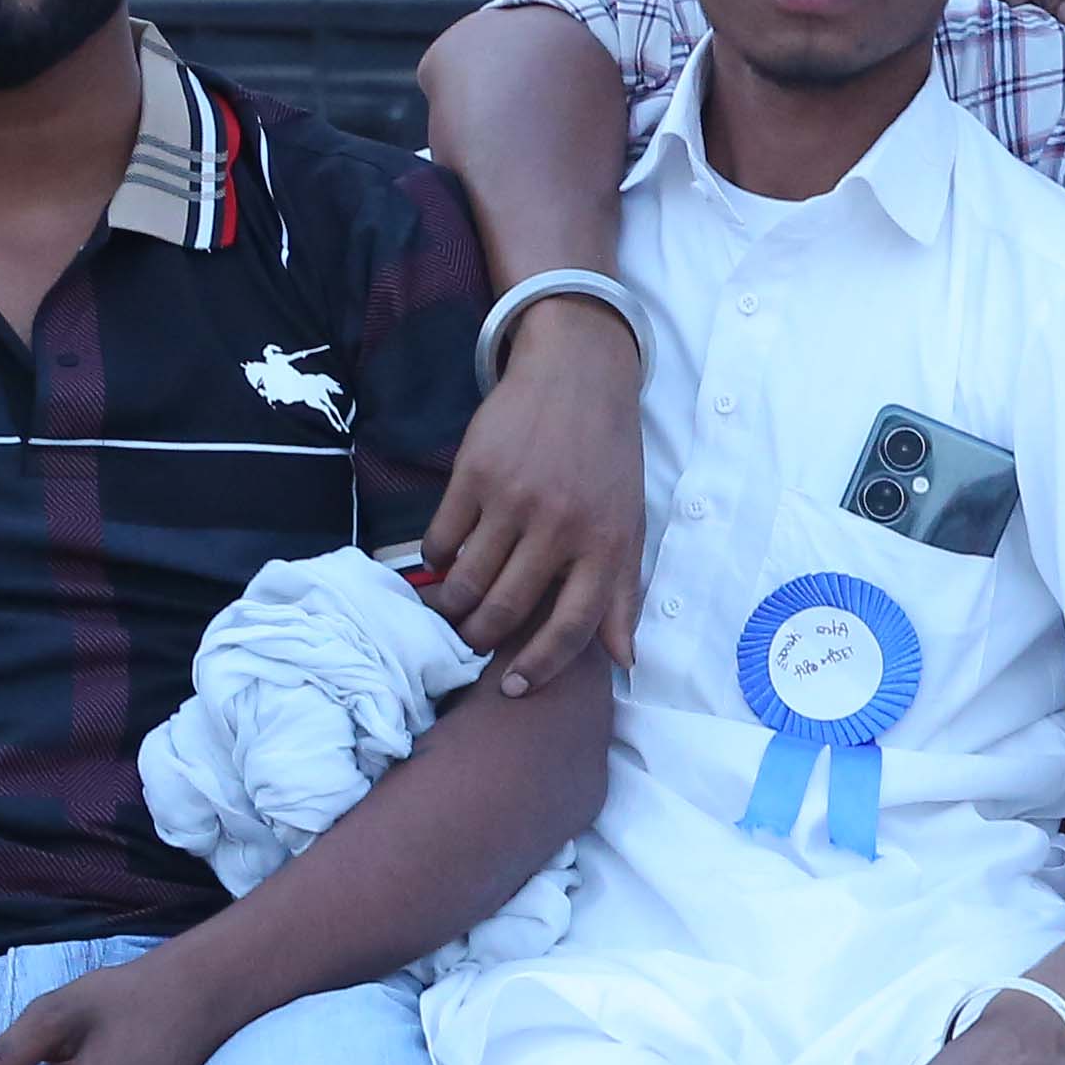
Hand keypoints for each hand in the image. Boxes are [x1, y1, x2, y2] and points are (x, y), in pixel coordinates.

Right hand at [419, 302, 646, 693]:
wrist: (577, 376)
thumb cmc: (607, 459)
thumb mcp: (630, 524)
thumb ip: (623, 595)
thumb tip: (624, 662)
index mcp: (606, 545)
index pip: (572, 627)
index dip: (540, 666)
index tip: (513, 688)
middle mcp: (562, 526)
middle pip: (508, 609)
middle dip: (481, 639)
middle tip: (469, 644)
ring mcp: (515, 500)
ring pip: (467, 581)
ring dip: (452, 607)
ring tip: (450, 611)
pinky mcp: (474, 474)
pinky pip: (440, 538)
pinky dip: (434, 560)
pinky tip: (441, 560)